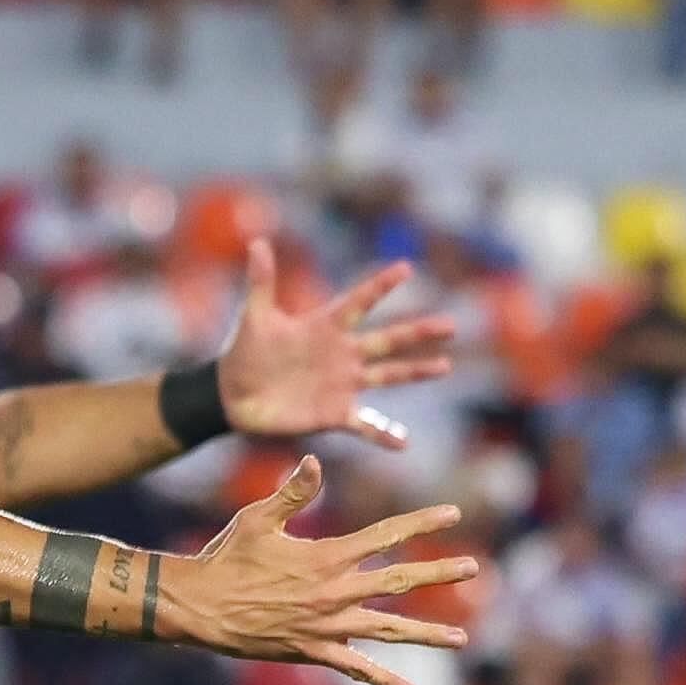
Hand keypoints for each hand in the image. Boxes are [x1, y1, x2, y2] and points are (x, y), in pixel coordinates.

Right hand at [172, 458, 473, 684]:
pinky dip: (384, 680)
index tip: (454, 513)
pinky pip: (357, 669)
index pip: (385, 535)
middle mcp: (335, 592)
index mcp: (326, 556)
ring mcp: (327, 626)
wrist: (199, 608)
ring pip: (389, 629)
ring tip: (461, 640)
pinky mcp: (314, 652)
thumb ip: (292, 492)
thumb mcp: (258, 518)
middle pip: (399, 580)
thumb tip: (315, 461)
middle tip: (473, 568)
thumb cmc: (226, 557)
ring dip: (427, 634)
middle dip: (438, 573)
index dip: (421, 522)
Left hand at [215, 236, 458, 449]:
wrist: (234, 395)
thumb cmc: (245, 352)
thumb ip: (261, 281)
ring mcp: (342, 384)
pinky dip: (383, 435)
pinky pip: (365, 425)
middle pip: (387, 340)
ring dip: (415, 372)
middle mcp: (342, 353)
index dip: (380, 286)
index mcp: (325, 327)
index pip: (359, 302)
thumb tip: (257, 242)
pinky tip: (404, 443)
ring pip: (387, 376)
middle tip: (451, 325)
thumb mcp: (254, 317)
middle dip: (418, 333)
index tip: (406, 267)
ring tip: (445, 365)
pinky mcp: (334, 413)